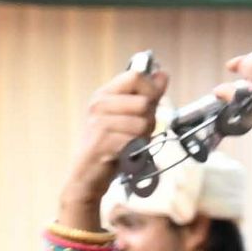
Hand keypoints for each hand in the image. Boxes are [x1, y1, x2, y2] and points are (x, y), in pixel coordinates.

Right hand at [71, 62, 157, 221]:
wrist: (87, 176)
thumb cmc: (111, 146)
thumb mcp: (129, 116)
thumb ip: (147, 96)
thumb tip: (163, 74)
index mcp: (105, 93)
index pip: (137, 76)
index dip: (152, 89)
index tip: (151, 104)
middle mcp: (99, 104)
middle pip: (144, 101)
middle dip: (150, 119)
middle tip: (138, 132)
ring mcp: (98, 122)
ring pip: (143, 122)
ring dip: (144, 137)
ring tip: (131, 144)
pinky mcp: (102, 142)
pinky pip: (134, 140)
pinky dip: (135, 150)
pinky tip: (125, 154)